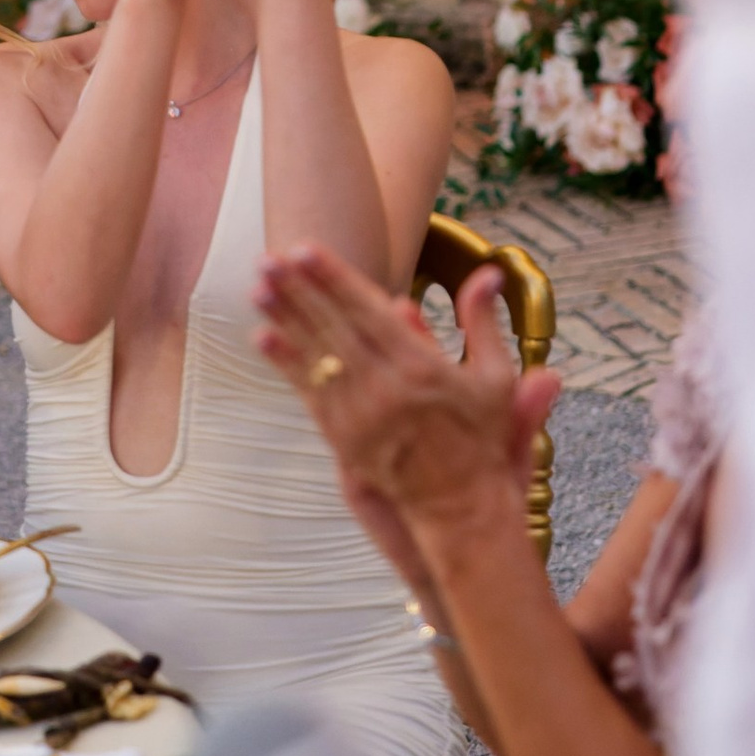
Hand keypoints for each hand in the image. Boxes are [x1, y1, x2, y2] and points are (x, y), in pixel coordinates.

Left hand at [257, 243, 558, 545]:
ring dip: (285, 320)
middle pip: (333, 328)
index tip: (304, 249)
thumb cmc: (479, 436)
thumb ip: (483, 320)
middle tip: (268, 257)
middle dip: (299, 290)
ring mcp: (361, 418)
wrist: (462, 506)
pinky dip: (285, 364)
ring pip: (316, 357)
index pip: (367, 311)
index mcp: (421, 367)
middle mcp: (386, 390)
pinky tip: (263, 337)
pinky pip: (308, 395)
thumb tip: (488, 271)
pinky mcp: (344, 442)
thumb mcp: (495, 377)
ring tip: (259, 287)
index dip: (333, 279)